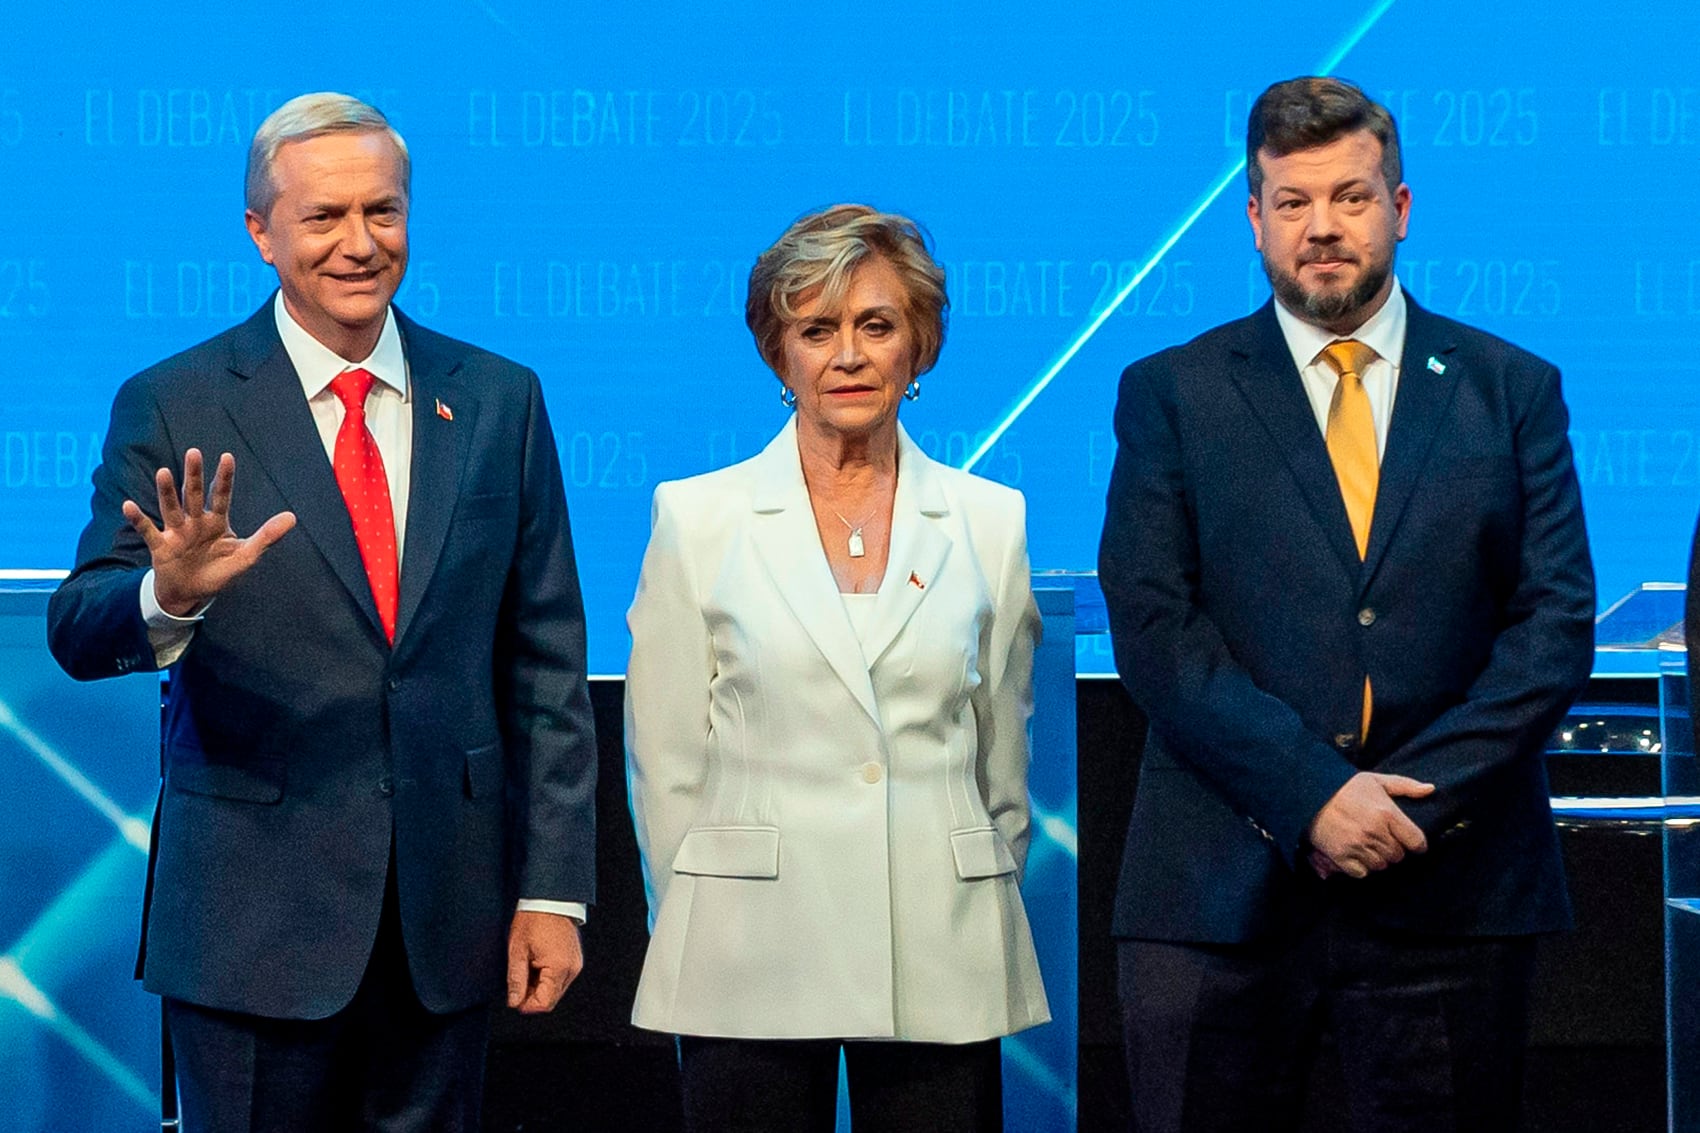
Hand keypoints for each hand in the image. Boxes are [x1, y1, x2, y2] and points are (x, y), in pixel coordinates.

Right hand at [123, 449, 294, 615]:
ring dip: (167, 491)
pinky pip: (147, 530)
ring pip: (171, 508)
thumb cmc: (219, 572)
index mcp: (217, 522)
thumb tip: (292, 517)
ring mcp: (176, 532)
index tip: (227, 457)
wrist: (191, 594)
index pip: (222, 496)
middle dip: (194, 476)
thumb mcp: (246, 556)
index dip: (224, 478)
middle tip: (193, 453)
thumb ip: (267, 537)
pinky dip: (138, 519)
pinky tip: (128, 506)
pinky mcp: (160, 546)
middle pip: (194, 495)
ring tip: (163, 473)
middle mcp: (195, 522)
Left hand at [506, 911, 582, 1013]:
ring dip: (540, 986)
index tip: (515, 998)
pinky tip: (537, 963)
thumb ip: (516, 980)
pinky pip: (561, 978)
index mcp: (559, 967)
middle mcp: (572, 968)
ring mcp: (575, 964)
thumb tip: (514, 1001)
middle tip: (518, 980)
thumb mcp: (517, 951)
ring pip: (556, 989)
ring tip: (528, 966)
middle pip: (551, 999)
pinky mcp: (575, 959)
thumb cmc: (533, 920)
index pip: (544, 1003)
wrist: (550, 899)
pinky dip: (548, 977)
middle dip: (533, 996)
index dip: (527, 1005)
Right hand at [1306, 771, 1434, 878]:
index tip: (1411, 842)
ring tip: (1368, 845)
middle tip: (1382, 839)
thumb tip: (1431, 789)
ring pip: (1381, 865)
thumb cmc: (1345, 786)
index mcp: (1387, 813)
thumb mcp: (1377, 780)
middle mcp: (1375, 832)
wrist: (1309, 793)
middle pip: (1398, 855)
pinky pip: (1362, 873)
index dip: (1416, 844)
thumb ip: (1406, 786)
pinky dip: (1361, 867)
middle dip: (1394, 849)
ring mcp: (1357, 845)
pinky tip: (1356, 854)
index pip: (1416, 841)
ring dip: (1378, 858)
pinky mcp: (1341, 856)